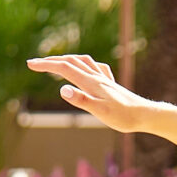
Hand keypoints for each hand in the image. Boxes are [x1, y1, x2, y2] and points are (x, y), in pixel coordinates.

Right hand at [27, 54, 156, 133]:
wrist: (146, 115)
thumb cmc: (124, 117)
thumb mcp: (100, 112)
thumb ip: (81, 100)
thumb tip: (62, 89)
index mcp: (91, 83)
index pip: (64, 68)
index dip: (46, 65)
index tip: (30, 64)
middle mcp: (97, 77)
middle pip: (71, 61)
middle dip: (51, 61)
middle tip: (34, 64)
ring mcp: (105, 79)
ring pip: (82, 61)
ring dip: (66, 59)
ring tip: (55, 63)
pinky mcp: (111, 83)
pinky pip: (95, 67)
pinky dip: (84, 64)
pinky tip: (86, 68)